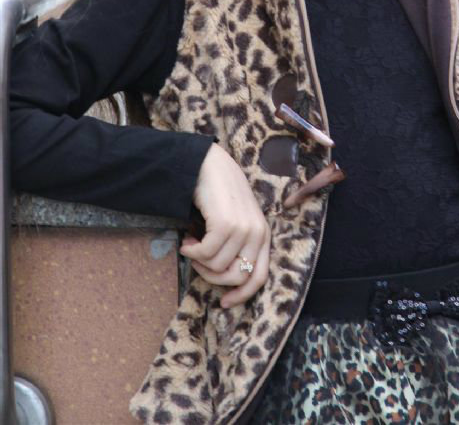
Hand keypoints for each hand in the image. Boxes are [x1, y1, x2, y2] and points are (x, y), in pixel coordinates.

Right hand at [180, 143, 270, 307]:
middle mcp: (258, 233)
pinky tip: (187, 239)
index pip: (259, 277)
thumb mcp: (236, 221)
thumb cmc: (219, 195)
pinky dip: (191, 251)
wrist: (208, 164)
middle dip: (212, 277)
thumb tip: (225, 280)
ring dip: (198, 261)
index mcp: (263, 235)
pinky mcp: (226, 224)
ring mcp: (243, 228)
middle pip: (237, 277)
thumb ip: (238, 246)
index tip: (224, 303)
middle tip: (198, 262)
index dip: (241, 295)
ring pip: (218, 267)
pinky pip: (205, 254)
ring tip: (192, 244)